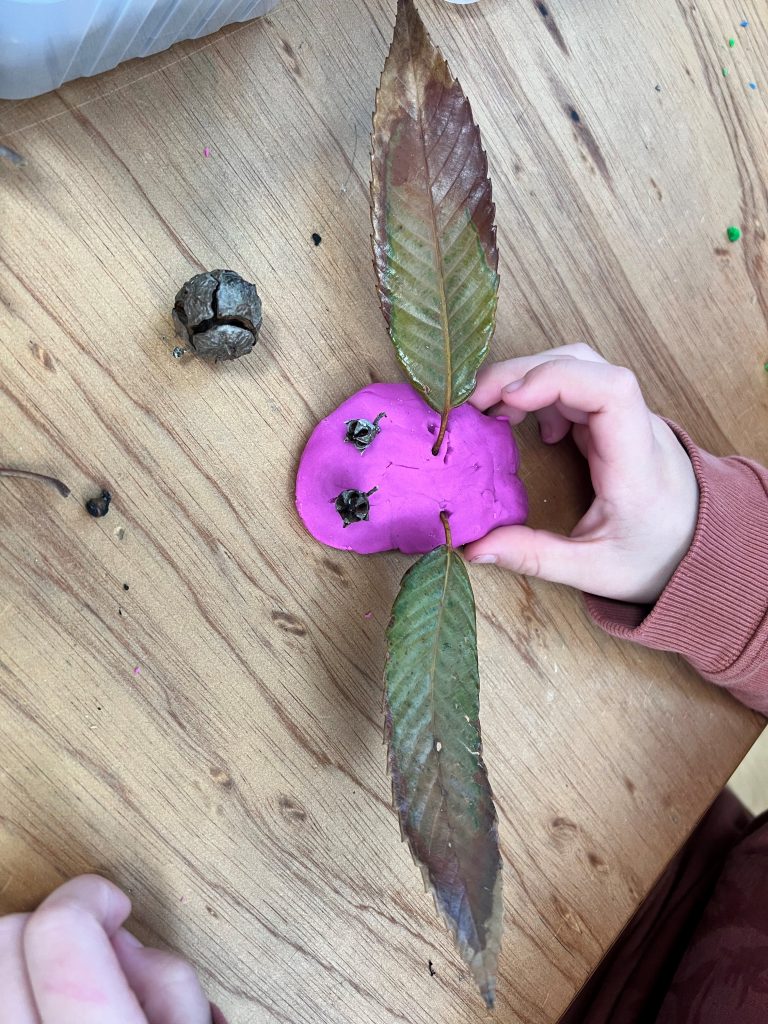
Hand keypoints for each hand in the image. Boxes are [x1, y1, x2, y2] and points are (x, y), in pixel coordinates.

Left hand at [0, 874, 222, 1023]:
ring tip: (77, 988)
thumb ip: (168, 982)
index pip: (60, 928)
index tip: (113, 904)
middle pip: (8, 936)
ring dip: (31, 960)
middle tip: (98, 948)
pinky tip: (54, 1006)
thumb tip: (125, 943)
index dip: (90, 894)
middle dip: (57, 921)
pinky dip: (21, 988)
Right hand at [464, 344, 698, 602]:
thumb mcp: (593, 571)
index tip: (508, 400)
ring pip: (579, 364)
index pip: (611, 389)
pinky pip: (577, 383)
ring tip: (490, 409)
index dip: (556, 379)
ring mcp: (628, 416)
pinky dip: (540, 390)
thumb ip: (534, 557)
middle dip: (522, 372)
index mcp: (637, 463)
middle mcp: (637, 427)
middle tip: (473, 402)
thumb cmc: (653, 558)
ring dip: (528, 376)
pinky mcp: (616, 419)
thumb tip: (474, 548)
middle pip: (584, 364)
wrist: (704, 548)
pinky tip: (524, 423)